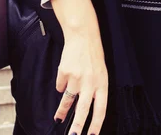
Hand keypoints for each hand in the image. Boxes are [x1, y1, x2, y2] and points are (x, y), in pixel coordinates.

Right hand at [51, 0, 107, 134]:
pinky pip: (60, 85)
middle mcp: (89, 82)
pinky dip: (61, 84)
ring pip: (68, 99)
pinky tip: (64, 78)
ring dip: (62, 110)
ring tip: (58, 117)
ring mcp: (76, 77)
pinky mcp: (64, 72)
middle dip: (77, 126)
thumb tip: (82, 106)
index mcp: (102, 83)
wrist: (82, 35)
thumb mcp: (100, 72)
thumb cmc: (93, 54)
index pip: (100, 109)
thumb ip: (94, 89)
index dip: (96, 124)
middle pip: (83, 109)